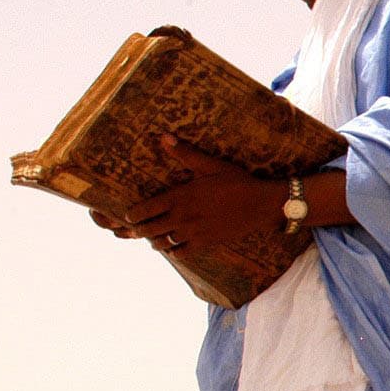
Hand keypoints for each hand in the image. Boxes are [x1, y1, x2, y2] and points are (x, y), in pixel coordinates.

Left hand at [111, 137, 283, 254]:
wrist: (261, 205)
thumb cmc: (237, 182)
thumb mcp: (211, 165)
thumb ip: (185, 153)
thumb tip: (164, 137)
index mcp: (180, 197)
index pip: (146, 209)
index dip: (133, 214)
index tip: (128, 215)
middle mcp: (182, 217)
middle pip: (150, 229)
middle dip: (139, 230)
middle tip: (134, 230)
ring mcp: (193, 232)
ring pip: (164, 243)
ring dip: (155, 242)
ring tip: (153, 240)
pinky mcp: (206, 243)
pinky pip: (182, 253)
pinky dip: (174, 252)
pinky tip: (173, 249)